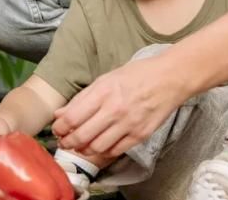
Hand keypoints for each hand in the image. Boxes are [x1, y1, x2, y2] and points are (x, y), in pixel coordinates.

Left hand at [51, 56, 187, 157]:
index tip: (57, 130)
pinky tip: (99, 146)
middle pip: (82, 136)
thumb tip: (59, 114)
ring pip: (97, 148)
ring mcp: (129, 124)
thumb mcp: (106, 79)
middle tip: (65, 142)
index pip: (73, 118)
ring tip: (80, 146)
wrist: (170, 78)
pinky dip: (103, 152)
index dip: (60, 128)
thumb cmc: (137, 75)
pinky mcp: (140, 135)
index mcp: (103, 92)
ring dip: (84, 150)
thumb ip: (82, 98)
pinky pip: (115, 151)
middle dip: (68, 142)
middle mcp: (115, 110)